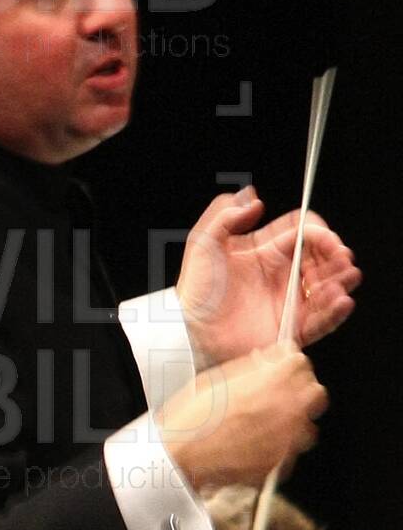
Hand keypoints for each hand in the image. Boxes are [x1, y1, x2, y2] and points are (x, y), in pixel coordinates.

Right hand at [157, 343, 326, 492]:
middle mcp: (288, 406)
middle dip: (298, 394)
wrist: (178, 456)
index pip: (301, 363)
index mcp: (273, 379)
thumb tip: (268, 360)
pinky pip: (288, 452)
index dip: (287, 367)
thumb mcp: (215, 379)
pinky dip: (275, 449)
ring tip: (262, 426)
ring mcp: (287, 437)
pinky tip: (252, 446)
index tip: (279, 372)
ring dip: (290, 424)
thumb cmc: (189, 419)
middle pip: (315, 393)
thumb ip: (250, 368)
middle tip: (275, 398)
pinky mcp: (280, 461)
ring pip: (306, 426)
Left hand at [175, 187, 359, 366]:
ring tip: (338, 281)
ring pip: (329, 285)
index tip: (322, 236)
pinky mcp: (291, 327)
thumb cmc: (193, 289)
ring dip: (341, 280)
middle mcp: (282, 274)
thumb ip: (224, 215)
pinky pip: (322, 320)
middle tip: (339, 259)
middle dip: (336, 255)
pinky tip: (341, 301)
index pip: (304, 232)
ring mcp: (289, 301)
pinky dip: (336, 311)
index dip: (318, 231)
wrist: (188, 331)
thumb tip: (253, 197)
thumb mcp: (202, 244)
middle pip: (323, 257)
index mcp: (267, 251)